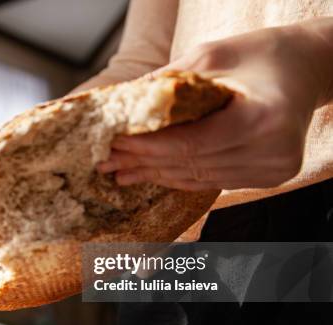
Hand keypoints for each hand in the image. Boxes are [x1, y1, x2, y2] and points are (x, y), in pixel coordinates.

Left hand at [98, 19, 332, 190]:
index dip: (147, 146)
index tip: (113, 142)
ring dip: (154, 173)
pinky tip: (150, 174)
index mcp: (263, 118)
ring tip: (119, 171)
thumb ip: (167, 86)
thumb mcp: (211, 57)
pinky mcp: (268, 177)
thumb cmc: (262, 55)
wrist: (307, 70)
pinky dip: (178, 175)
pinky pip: (211, 180)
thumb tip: (120, 107)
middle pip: (191, 164)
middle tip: (105, 160)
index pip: (191, 143)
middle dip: (142, 161)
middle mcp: (272, 152)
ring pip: (197, 177)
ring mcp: (272, 170)